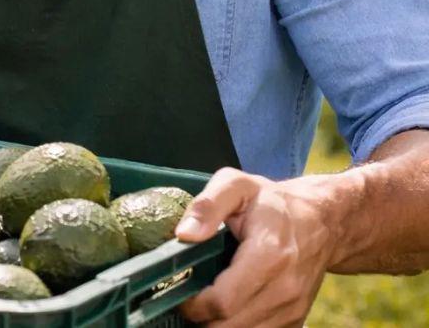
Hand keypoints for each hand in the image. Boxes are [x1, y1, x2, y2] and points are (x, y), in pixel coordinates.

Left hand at [176, 167, 342, 325]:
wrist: (321, 222)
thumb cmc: (271, 202)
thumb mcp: (236, 185)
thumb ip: (207, 206)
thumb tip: (184, 234)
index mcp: (268, 255)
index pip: (223, 301)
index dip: (193, 304)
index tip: (178, 290)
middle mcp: (285, 289)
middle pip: (229, 325)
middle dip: (201, 317)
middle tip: (188, 296)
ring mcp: (293, 308)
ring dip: (218, 324)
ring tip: (206, 299)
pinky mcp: (296, 320)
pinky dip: (237, 325)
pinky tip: (229, 305)